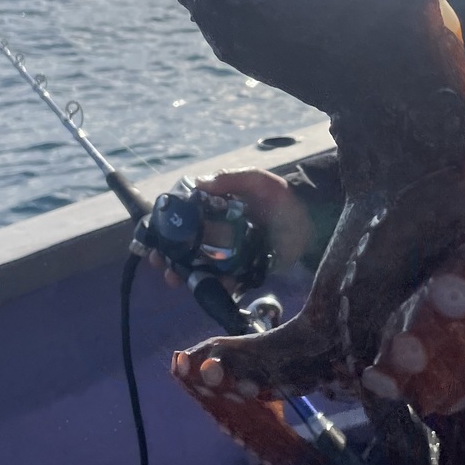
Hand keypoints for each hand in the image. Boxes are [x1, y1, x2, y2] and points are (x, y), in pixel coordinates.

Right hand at [148, 169, 312, 287]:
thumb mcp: (257, 181)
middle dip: (167, 256)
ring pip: (197, 267)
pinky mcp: (241, 271)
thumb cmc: (283, 198)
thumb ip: (231, 179)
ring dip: (181, 274)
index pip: (182, 220)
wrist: (313, 223)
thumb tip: (198, 182)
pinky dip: (211, 286)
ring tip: (173, 278)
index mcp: (216, 210)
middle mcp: (218, 232)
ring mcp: (228, 254)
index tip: (152, 238)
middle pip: (183, 247)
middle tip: (159, 263)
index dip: (164, 230)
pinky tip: (204, 286)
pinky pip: (221, 281)